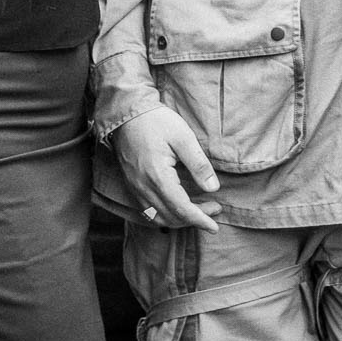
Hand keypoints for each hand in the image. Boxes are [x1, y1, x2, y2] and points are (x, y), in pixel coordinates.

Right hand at [113, 107, 219, 231]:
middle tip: (214, 209)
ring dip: (180, 219)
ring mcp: (135, 188)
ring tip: (199, 210)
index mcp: (158, 176)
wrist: (126, 114)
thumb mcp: (183, 137)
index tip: (214, 226)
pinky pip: (149, 211)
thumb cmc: (156, 121)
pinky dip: (166, 215)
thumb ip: (198, 164)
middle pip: (171, 217)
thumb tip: (213, 188)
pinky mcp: (132, 185)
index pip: (182, 209)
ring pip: (159, 217)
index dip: (200, 220)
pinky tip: (177, 207)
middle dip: (195, 219)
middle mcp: (144, 187)